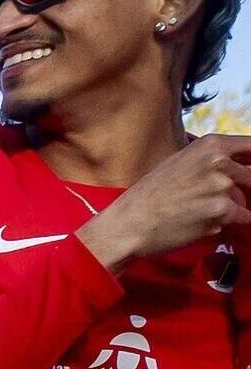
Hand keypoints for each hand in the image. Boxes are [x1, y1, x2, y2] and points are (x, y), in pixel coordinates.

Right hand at [76, 135, 250, 270]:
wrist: (129, 223)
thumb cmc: (149, 195)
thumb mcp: (180, 162)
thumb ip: (211, 160)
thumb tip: (239, 165)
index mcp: (211, 145)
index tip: (247, 171)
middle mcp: (220, 162)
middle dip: (241, 189)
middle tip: (213, 199)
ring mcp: (223, 186)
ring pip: (244, 200)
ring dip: (229, 208)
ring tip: (199, 212)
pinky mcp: (223, 211)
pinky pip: (240, 218)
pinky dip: (224, 223)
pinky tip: (199, 222)